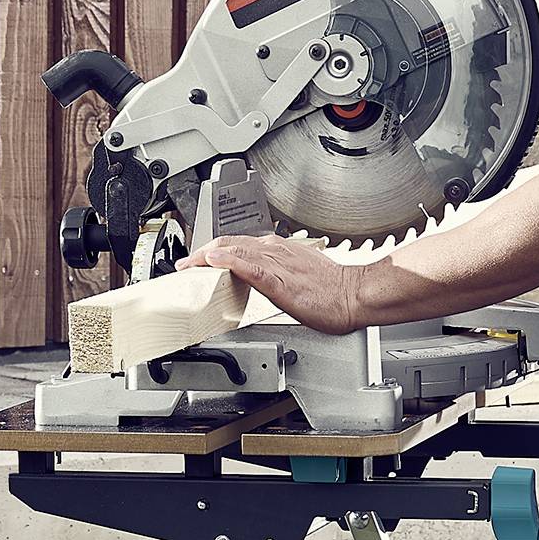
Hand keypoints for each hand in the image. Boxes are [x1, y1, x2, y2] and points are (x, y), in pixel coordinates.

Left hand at [191, 235, 371, 335]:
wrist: (354, 295)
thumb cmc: (334, 290)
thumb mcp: (300, 274)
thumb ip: (278, 272)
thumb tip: (262, 278)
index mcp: (279, 250)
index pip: (238, 244)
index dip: (214, 251)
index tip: (198, 261)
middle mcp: (275, 251)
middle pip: (229, 244)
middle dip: (202, 253)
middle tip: (184, 265)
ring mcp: (276, 264)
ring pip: (235, 251)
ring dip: (206, 257)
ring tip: (188, 265)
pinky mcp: (279, 280)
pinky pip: (250, 267)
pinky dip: (229, 261)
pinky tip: (214, 261)